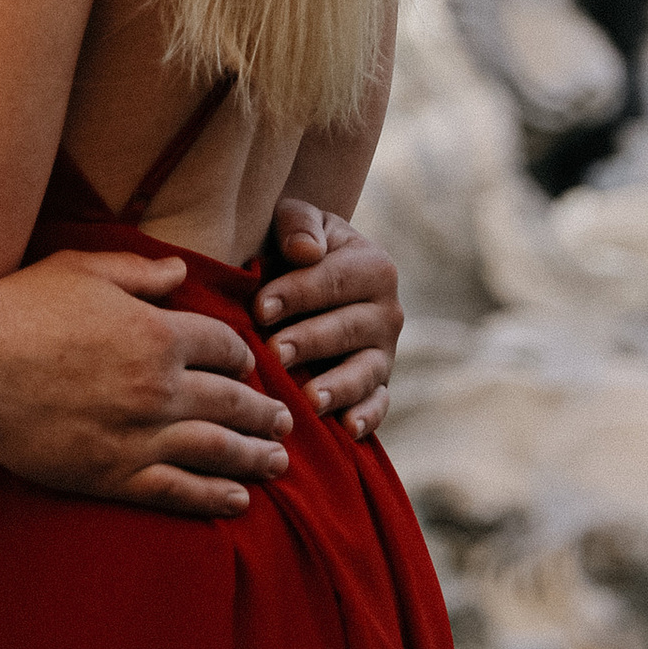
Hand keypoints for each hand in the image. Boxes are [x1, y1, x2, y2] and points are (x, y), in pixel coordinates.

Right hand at [0, 244, 295, 519]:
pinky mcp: (112, 474)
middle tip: (287, 424)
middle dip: (264, 414)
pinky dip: (213, 496)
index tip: (250, 367)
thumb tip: (182, 274)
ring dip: (253, 457)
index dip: (242, 356)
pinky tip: (237, 499)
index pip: (223, 346)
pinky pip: (177, 490)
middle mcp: (157, 386)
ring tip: (278, 463)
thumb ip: (140, 273)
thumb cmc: (24, 307)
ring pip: (214, 450)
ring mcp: (137, 435)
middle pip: (231, 402)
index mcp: (156, 332)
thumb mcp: (84, 269)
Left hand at [255, 205, 402, 437]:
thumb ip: (299, 223)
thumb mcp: (297, 219)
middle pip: (347, 328)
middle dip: (309, 341)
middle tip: (275, 353)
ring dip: (338, 386)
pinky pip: (379, 405)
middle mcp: (388, 312)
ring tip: (309, 399)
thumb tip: (304, 251)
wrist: (314, 274)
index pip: (333, 280)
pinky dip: (367, 418)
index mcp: (374, 266)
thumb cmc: (298, 245)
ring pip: (364, 371)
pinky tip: (346, 429)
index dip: (296, 294)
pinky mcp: (379, 386)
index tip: (259, 308)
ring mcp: (386, 353)